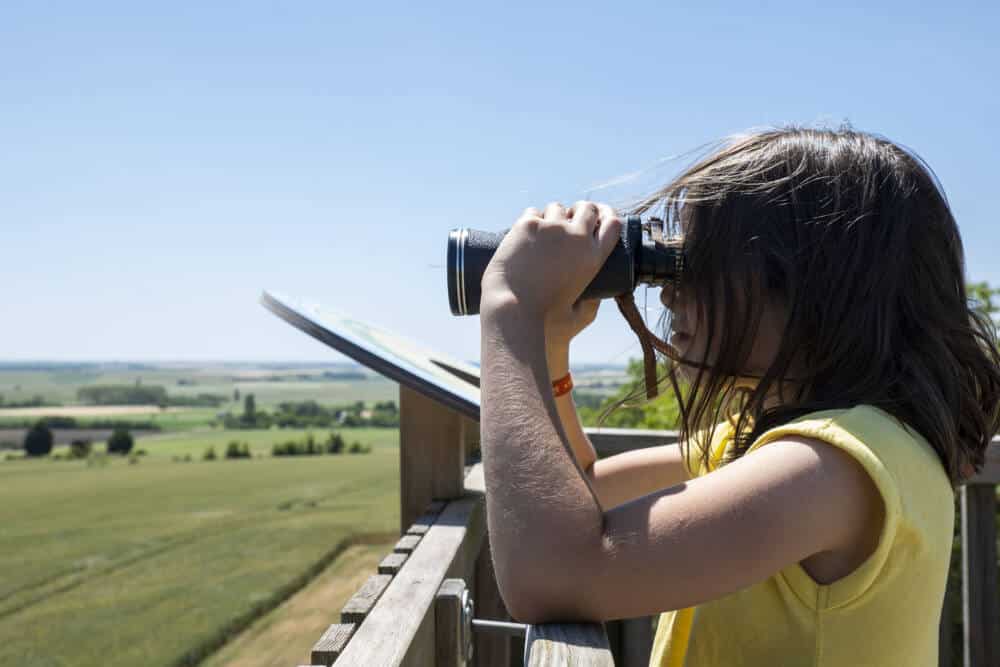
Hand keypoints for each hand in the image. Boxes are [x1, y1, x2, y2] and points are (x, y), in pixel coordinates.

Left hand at [481, 201, 621, 319]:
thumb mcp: (579, 317)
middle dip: (581, 210)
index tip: (600, 215)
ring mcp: (552, 228)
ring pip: (557, 207)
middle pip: (587, 209)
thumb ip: (593, 305)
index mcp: (593, 258)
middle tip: (571, 217)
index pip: (612, 224)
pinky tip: (525, 234)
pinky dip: (530, 221)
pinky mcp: (528, 225)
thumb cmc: (544, 322)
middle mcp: (577, 238)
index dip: (607, 215)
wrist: (512, 312)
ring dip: (553, 216)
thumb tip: (598, 294)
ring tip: (543, 232)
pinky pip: (532, 213)